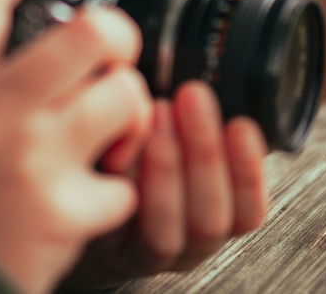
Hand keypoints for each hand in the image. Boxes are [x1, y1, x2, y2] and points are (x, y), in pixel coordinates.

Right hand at [0, 0, 154, 293]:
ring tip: (111, 126)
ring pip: (122, 96)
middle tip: (112, 48)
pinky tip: (89, 195)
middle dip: (115, 32)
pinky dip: (115, 191)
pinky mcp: (65, 211)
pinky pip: (124, 183)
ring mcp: (32, 160)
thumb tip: (2, 11)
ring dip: (127, 109)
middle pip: (87, 32)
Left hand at [58, 82, 268, 290]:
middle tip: (193, 98)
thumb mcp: (181, 137)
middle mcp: (183, 243)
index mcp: (213, 217)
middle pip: (208, 219)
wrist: (77, 187)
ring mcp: (139, 250)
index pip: (248, 213)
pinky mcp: (99, 245)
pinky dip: (120, 179)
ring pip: (165, 231)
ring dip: (165, 168)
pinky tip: (119, 139)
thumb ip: (198, 120)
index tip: (240, 125)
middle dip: (205, 154)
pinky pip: (113, 219)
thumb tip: (222, 74)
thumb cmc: (139, 154)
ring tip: (154, 112)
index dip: (249, 172)